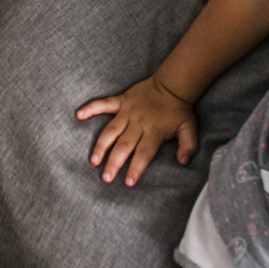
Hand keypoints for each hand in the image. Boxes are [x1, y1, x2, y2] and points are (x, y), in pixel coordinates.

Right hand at [75, 75, 197, 186]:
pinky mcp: (121, 101)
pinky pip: (103, 104)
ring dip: (101, 146)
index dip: (136, 168)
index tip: (128, 183)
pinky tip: (78, 115)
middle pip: (124, 146)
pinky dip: (90, 108)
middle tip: (106, 178)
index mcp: (154, 131)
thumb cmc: (179, 110)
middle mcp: (138, 123)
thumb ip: (188, 146)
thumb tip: (183, 162)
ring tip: (93, 160)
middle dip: (114, 163)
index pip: (144, 153)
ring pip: (111, 131)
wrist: (172, 84)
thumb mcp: (190, 128)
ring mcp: (127, 111)